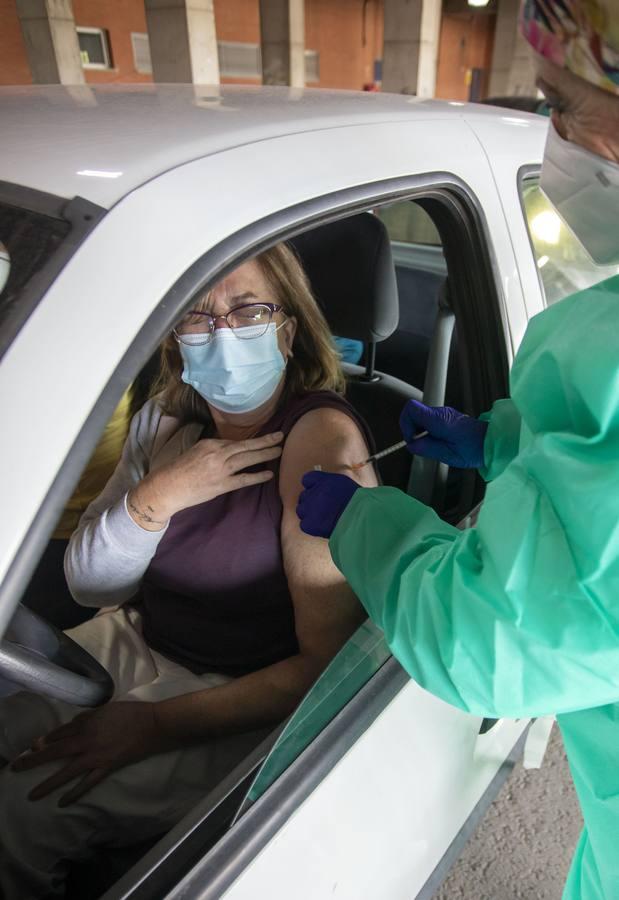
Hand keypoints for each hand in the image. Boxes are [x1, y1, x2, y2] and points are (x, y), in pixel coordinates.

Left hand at [10, 701, 163, 805]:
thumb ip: (87, 718)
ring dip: (48, 784)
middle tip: (16, 768)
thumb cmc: (130, 712)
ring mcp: (96, 757)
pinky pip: (87, 783)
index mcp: (86, 724)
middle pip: (55, 752)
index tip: (32, 747)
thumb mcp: (105, 709)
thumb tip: (71, 726)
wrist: (152, 724)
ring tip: (33, 794)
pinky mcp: (107, 767)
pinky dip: (75, 793)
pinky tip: (62, 802)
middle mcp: (86, 741)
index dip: (44, 741)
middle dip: (34, 760)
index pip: (59, 733)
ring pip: (67, 772)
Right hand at [128, 430, 283, 526]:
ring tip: (280, 450)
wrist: (167, 487)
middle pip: (246, 445)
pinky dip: (257, 476)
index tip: (261, 440)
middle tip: (280, 436)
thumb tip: (228, 452)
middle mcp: (217, 453)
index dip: (249, 442)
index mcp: (209, 443)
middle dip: (265, 441)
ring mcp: (221, 469)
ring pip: (248, 458)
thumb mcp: (194, 452)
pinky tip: (269, 474)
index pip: (234, 442)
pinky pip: (244, 479)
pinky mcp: (222, 485)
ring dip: (266, 454)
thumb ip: (212, 451)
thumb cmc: (177, 470)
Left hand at [296, 471, 359, 537]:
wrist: (361, 519)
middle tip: (323, 510)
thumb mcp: (346, 486)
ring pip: (302, 510)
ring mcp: (310, 507)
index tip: (316, 492)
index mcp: (325, 480)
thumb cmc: (359, 504)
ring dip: (310, 514)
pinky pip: (304, 524)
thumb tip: (326, 491)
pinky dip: (312, 527)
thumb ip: (332, 486)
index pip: (307, 479)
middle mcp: (315, 491)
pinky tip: (323, 527)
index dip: (311, 487)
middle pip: (304, 496)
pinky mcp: (309, 523)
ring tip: (324, 519)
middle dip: (311, 502)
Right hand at [399, 399, 487, 468]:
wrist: (492, 443)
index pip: (411, 409)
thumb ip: (427, 448)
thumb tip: (412, 445)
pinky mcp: (446, 418)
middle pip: (414, 412)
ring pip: (420, 417)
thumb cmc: (475, 449)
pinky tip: (434, 442)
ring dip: (418, 431)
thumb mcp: (448, 454)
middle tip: (418, 444)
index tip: (411, 439)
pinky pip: (429, 421)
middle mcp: (441, 413)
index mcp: (439, 420)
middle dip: (411, 429)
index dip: (405, 424)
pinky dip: (426, 431)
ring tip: (428, 445)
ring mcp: (444, 414)